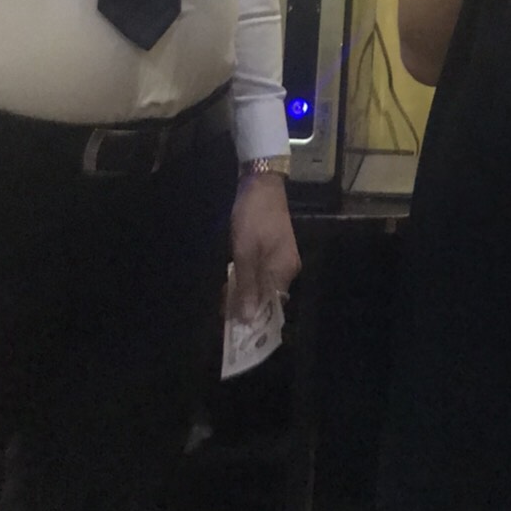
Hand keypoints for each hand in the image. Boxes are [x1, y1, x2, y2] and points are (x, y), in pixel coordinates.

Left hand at [229, 174, 300, 321]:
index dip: (253, 319)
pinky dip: (247, 278)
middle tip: (223, 308)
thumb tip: (248, 319)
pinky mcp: (273, 250)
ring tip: (224, 294)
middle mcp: (287, 269)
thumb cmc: (253, 218)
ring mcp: (281, 259)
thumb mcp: (245, 252)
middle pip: (267, 298)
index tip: (233, 327)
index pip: (271, 308)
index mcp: (284, 271)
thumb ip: (247, 286)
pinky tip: (233, 277)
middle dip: (245, 306)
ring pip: (262, 286)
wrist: (261, 183)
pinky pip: (261, 273)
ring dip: (244, 292)